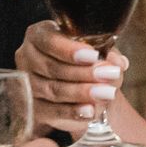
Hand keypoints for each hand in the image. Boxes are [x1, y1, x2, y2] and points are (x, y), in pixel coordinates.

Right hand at [14, 20, 128, 136]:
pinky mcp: (33, 108)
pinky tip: (90, 110)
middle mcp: (27, 57)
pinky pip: (52, 112)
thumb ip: (109, 54)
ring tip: (106, 93)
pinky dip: (73, 112)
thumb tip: (118, 63)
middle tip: (108, 75)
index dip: (70, 50)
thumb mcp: (101, 53)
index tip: (93, 55)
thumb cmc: (89, 62)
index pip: (49, 40)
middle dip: (82, 73)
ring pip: (53, 90)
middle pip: (51, 67)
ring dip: (80, 92)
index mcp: (39, 34)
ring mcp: (27, 84)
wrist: (86, 90)